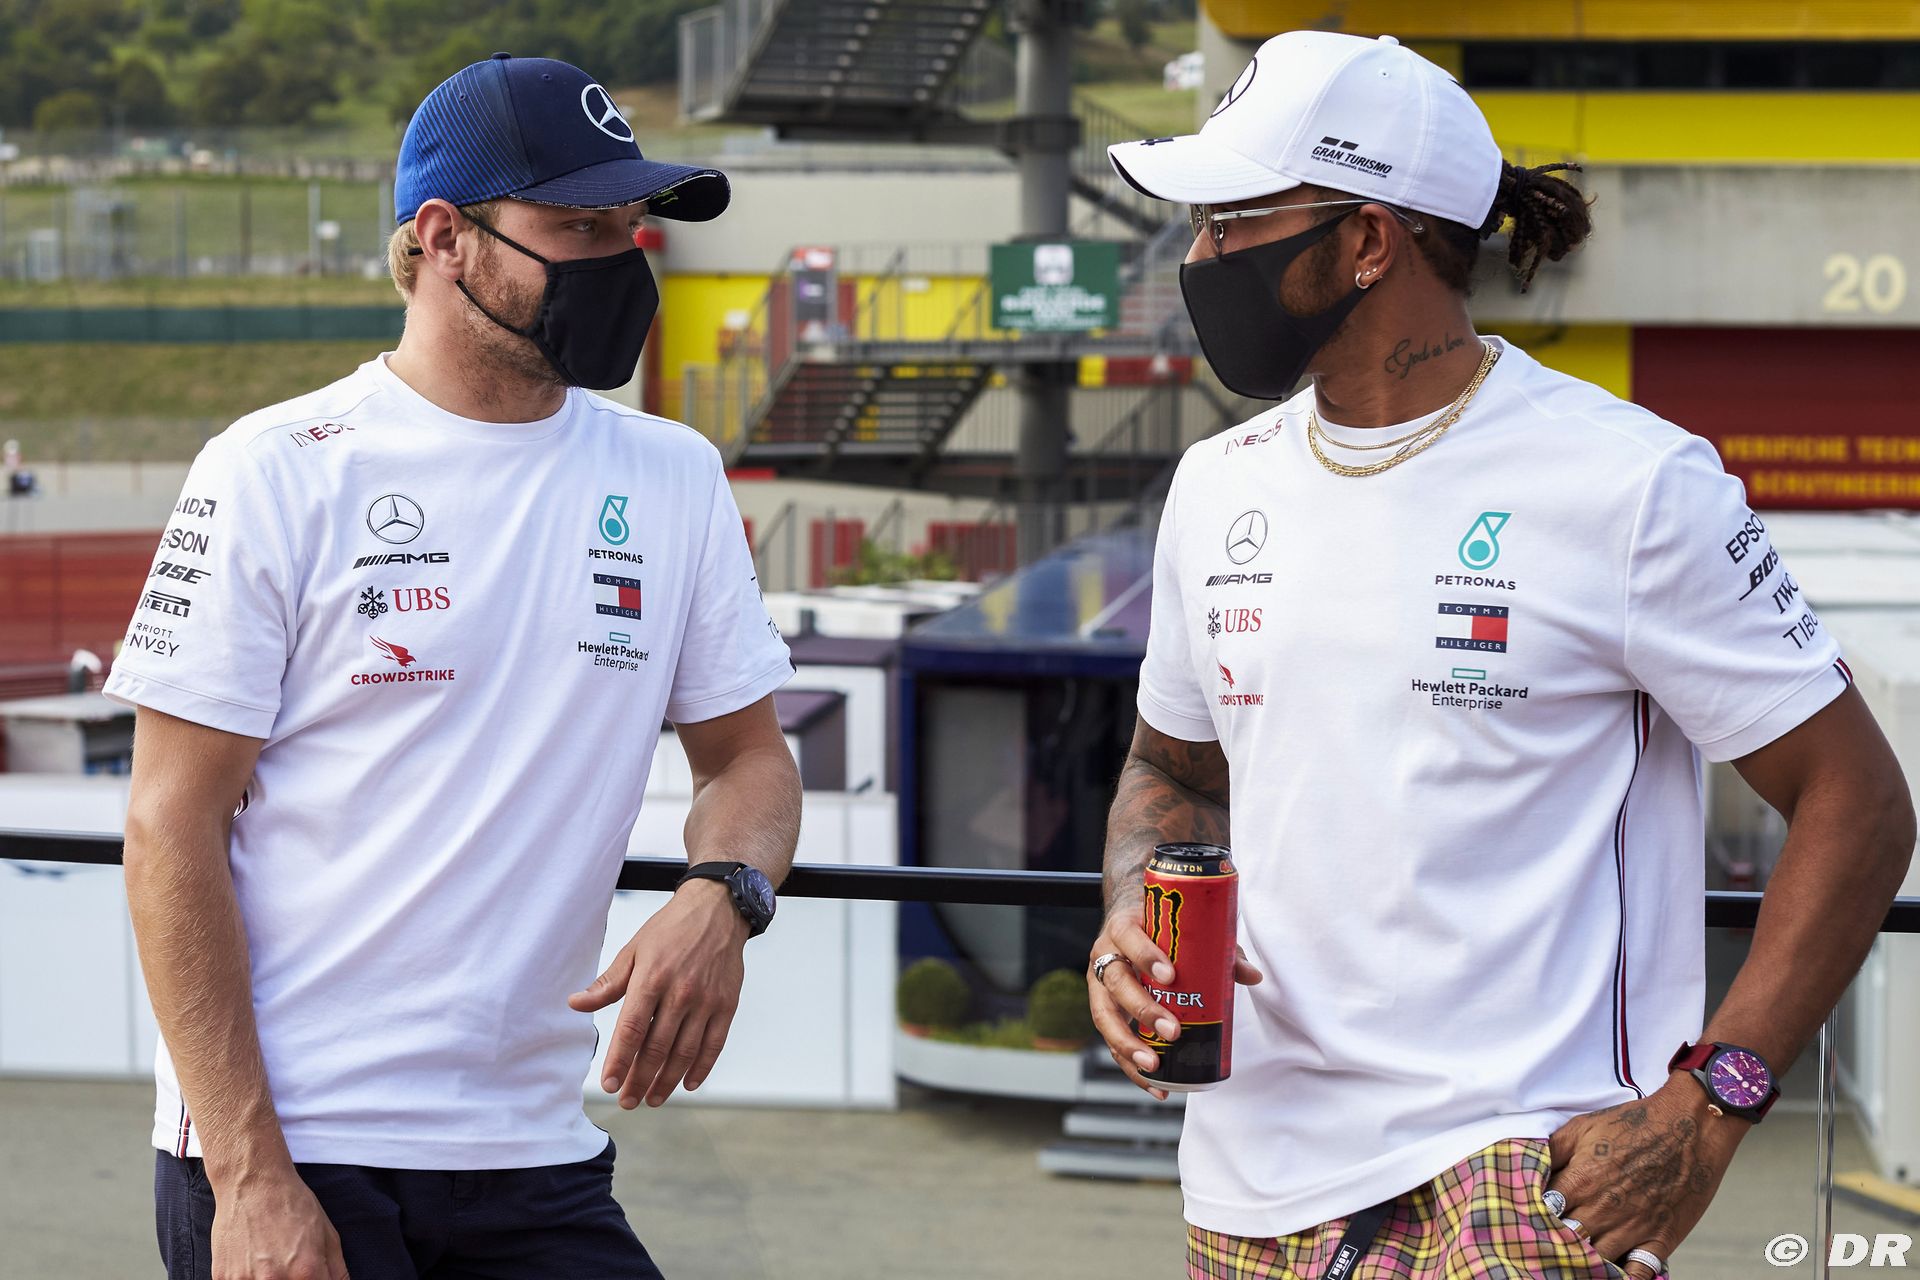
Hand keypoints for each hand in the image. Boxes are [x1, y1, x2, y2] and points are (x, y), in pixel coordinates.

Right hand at [209, 1165, 348, 1279]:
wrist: (253, 1183)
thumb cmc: (292, 1205)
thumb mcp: (328, 1235)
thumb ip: (337, 1272)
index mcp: (306, 1271)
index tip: (310, 1276)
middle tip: (290, 1267)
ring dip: (268, 1279)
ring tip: (269, 1261)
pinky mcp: (222, 1278)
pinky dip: (247, 1278)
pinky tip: (251, 1262)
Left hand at [569, 880, 749, 1107]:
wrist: (718, 910)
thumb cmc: (671, 930)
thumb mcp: (633, 950)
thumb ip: (607, 984)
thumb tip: (576, 1003)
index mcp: (652, 979)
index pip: (631, 1030)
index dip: (619, 1061)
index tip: (608, 1084)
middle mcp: (680, 993)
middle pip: (657, 1048)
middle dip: (639, 1080)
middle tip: (627, 1100)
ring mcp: (706, 1001)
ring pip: (685, 1052)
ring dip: (668, 1081)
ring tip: (652, 1099)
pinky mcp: (727, 1005)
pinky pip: (714, 1044)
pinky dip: (702, 1068)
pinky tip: (689, 1084)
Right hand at [1085, 895, 1261, 1101]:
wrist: (1129, 923)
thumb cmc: (1159, 928)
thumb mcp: (1186, 931)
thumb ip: (1218, 951)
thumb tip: (1252, 976)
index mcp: (1122, 928)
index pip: (1129, 939)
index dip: (1146, 957)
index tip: (1170, 975)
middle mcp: (1105, 955)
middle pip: (1117, 983)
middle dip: (1143, 1009)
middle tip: (1171, 1030)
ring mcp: (1100, 985)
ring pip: (1105, 1017)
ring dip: (1128, 1045)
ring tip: (1154, 1066)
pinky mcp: (1105, 1010)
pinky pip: (1111, 1041)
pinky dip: (1131, 1066)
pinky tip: (1155, 1085)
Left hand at [1546, 1073, 1746, 1278]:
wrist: (1690, 1125)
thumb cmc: (1634, 1122)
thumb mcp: (1582, 1126)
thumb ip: (1551, 1150)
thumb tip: (1526, 1168)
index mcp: (1580, 1180)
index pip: (1542, 1213)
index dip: (1531, 1219)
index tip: (1525, 1222)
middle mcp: (1603, 1209)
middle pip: (1566, 1241)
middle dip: (1552, 1244)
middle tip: (1543, 1247)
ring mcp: (1633, 1227)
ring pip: (1597, 1260)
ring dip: (1581, 1263)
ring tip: (1569, 1264)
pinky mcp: (1662, 1238)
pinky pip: (1639, 1272)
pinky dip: (1623, 1278)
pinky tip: (1610, 1276)